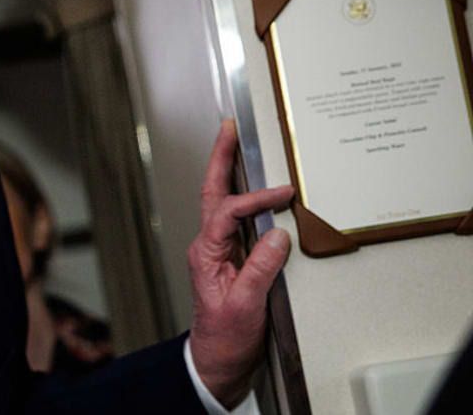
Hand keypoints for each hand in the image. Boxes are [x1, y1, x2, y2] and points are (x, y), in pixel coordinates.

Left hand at [188, 120, 293, 407]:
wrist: (218, 362)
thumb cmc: (225, 337)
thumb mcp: (245, 305)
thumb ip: (261, 269)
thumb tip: (277, 234)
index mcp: (205, 254)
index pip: (227, 212)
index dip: (256, 199)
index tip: (284, 194)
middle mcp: (208, 246)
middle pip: (213, 193)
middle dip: (220, 159)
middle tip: (229, 128)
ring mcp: (218, 251)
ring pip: (221, 201)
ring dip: (228, 171)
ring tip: (236, 142)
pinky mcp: (232, 258)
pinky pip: (236, 219)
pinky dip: (246, 197)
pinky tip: (256, 186)